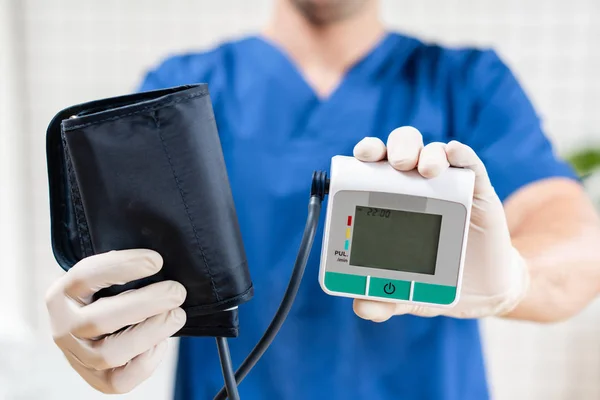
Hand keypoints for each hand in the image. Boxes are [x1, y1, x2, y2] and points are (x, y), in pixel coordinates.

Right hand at [45, 249, 186, 393]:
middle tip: (176, 291)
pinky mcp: (97, 380)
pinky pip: (122, 380)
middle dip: (146, 304)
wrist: (97, 326)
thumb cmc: (108, 294)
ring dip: (151, 332)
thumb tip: (159, 260)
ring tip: (176, 315)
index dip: (123, 266)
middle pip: (100, 320)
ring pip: (110, 353)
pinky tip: (160, 342)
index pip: (86, 276)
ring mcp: (78, 357)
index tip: (157, 261)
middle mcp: (63, 328)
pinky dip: (147, 362)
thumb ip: (125, 267)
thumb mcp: (106, 276)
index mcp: (62, 294)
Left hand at [352, 126, 529, 321]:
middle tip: (396, 165)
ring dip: (427, 152)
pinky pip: (470, 164)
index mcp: (391, 200)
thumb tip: (362, 307)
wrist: (481, 291)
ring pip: (434, 151)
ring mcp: (449, 186)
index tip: (359, 157)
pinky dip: (461, 154)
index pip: (375, 165)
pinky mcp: (478, 192)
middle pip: (403, 148)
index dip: (367, 153)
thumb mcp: (406, 295)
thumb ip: (384, 300)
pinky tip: (454, 155)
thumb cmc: (435, 281)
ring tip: (425, 170)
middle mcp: (418, 185)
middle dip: (396, 147)